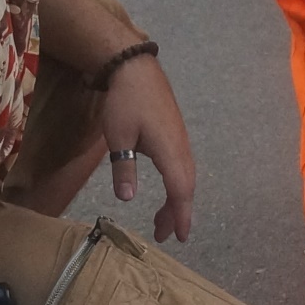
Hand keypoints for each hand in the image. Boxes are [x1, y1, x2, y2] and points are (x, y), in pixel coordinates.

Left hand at [98, 53, 197, 242]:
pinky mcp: (175, 135)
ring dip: (176, 200)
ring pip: (185, 177)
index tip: (178, 237)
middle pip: (186, 188)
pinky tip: (166, 191)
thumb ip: (124, 168)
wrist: (135, 67)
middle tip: (164, 235)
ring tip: (162, 220)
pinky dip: (176, 185)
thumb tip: (128, 199)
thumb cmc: (125, 101)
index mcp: (170, 151)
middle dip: (177, 213)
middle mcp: (181, 148)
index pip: (179, 191)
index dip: (179, 215)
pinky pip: (182, 167)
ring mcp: (180, 140)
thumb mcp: (118, 137)